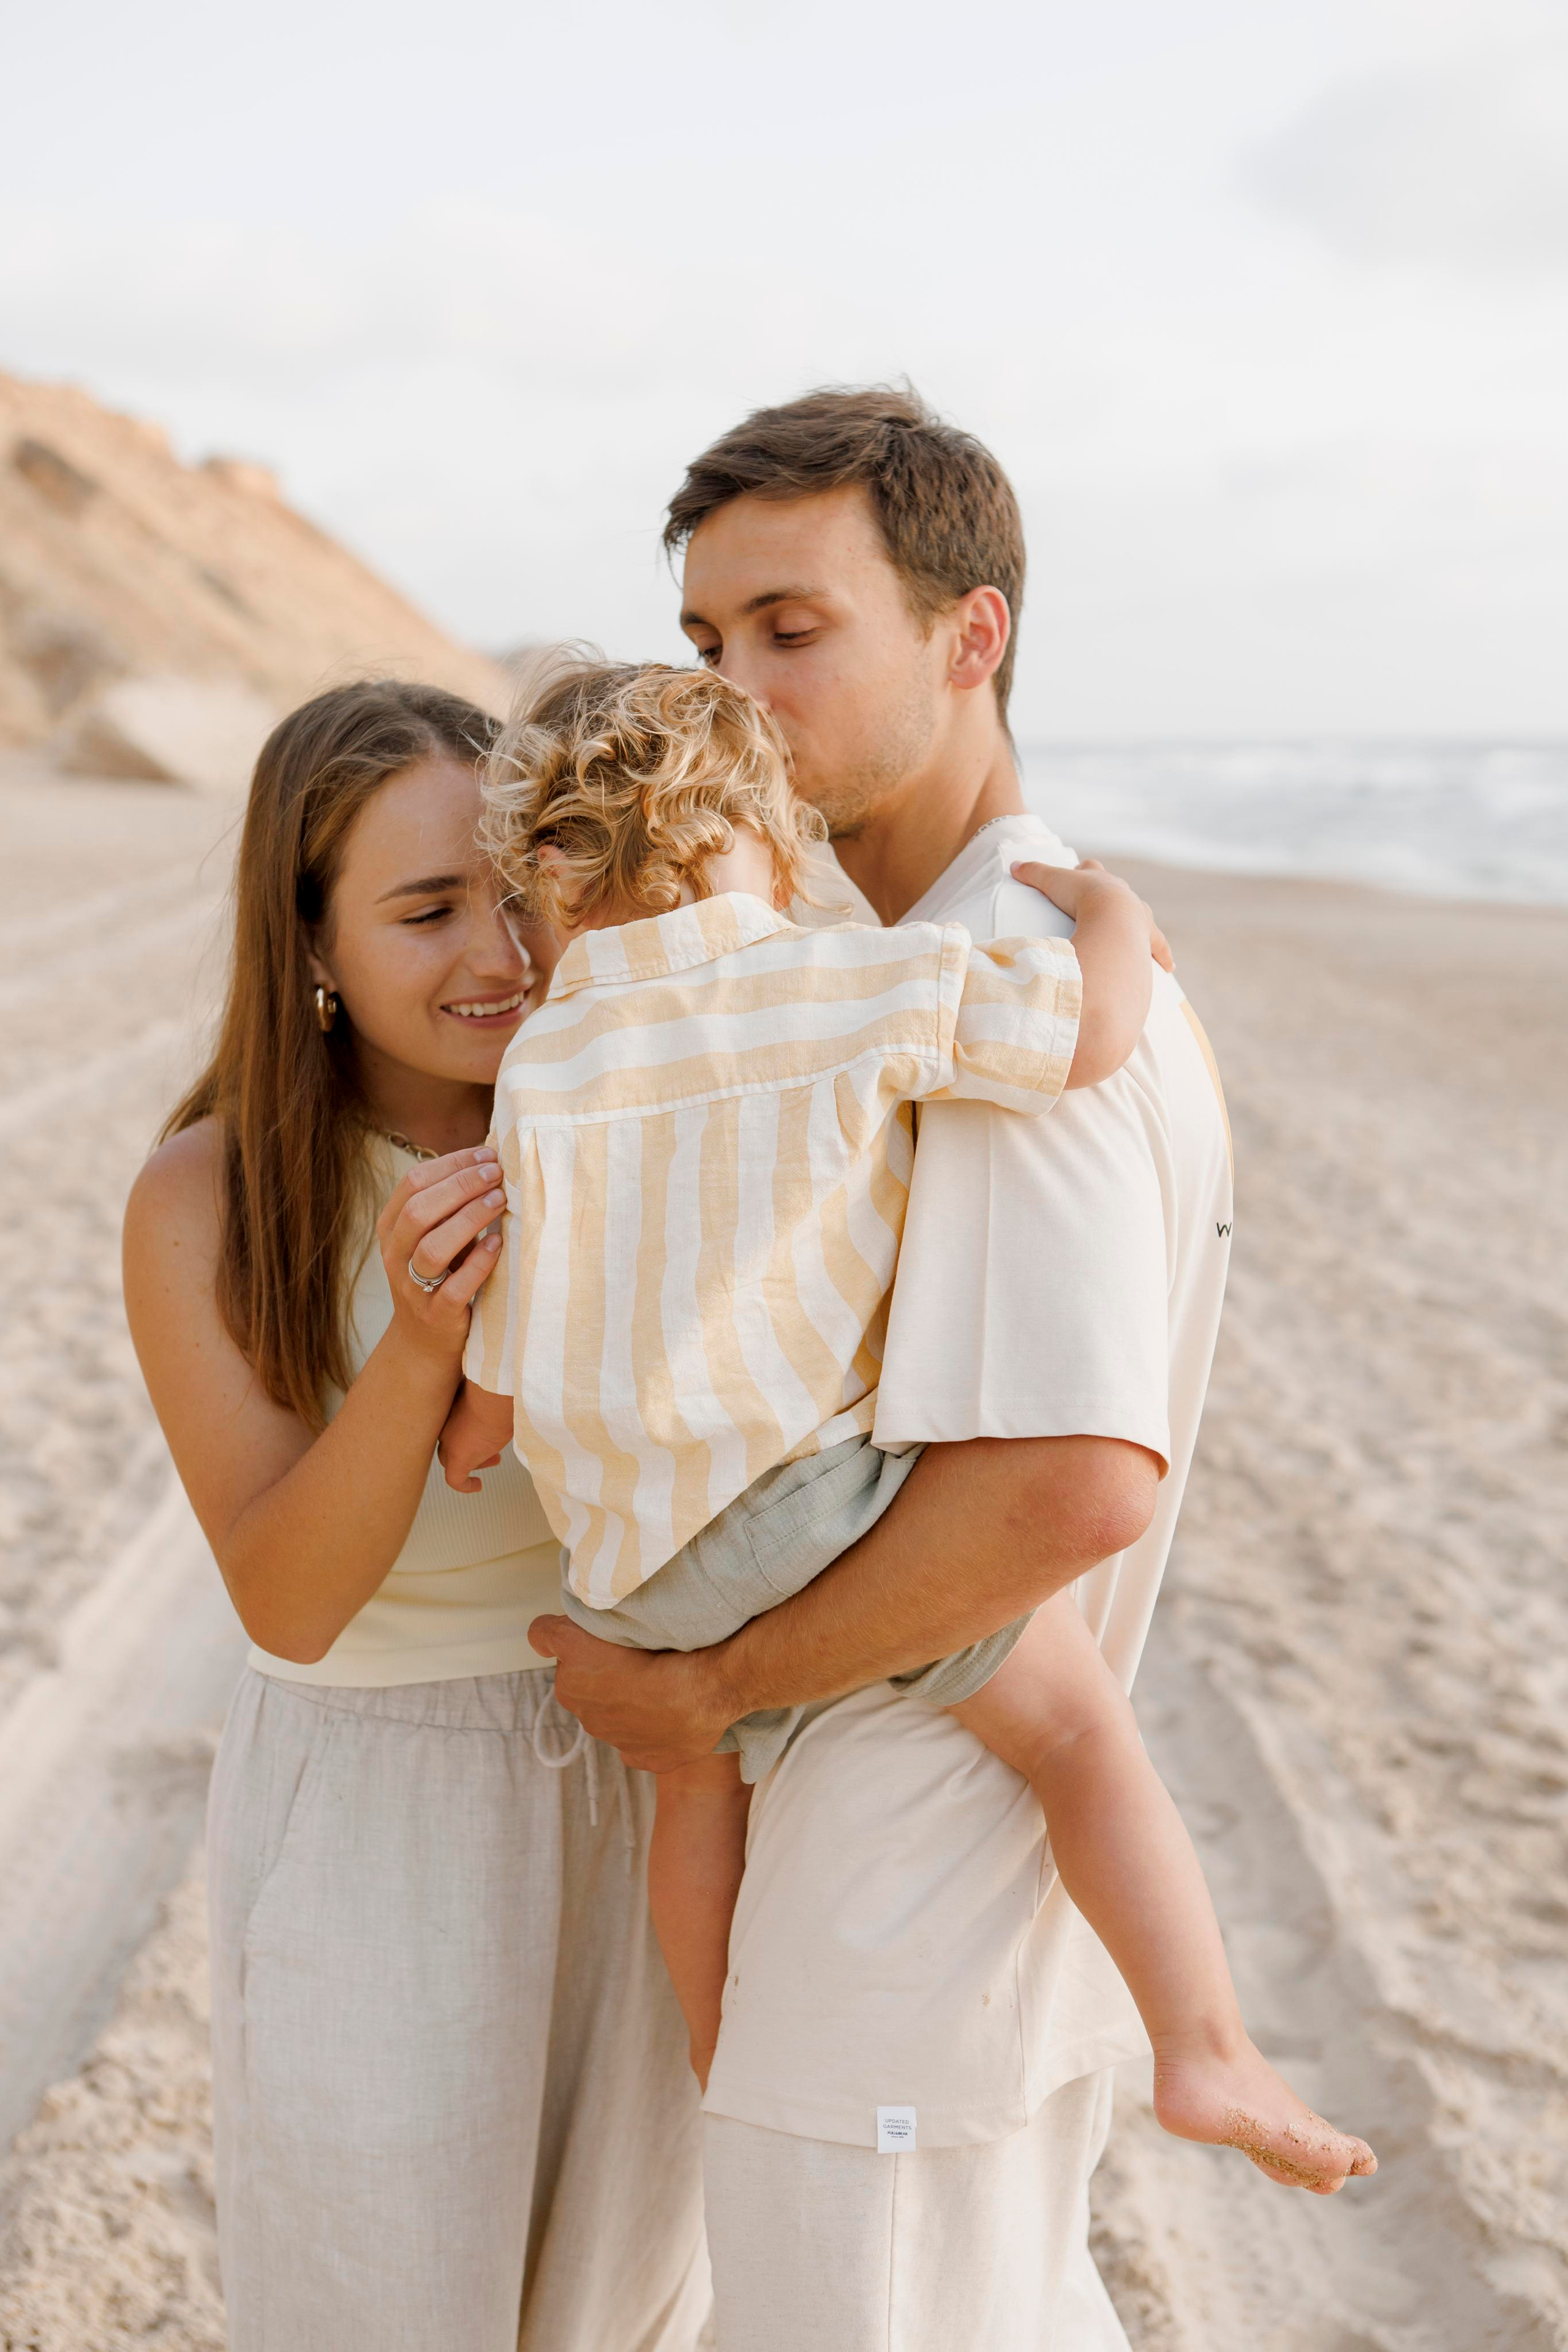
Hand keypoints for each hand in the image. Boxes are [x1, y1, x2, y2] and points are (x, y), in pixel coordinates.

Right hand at [376, 1147, 505, 1366]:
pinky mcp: (436, 1315)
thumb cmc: (440, 1276)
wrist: (424, 1342)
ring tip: (499, 1200)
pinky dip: (478, 1263)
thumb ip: (451, 1205)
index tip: (487, 1154)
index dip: (450, 1164)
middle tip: (497, 1173)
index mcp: (392, 1228)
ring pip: (432, 1247)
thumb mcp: (437, 1236)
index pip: (413, 1183)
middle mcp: (395, 1255)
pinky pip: (455, 1288)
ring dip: (469, 1218)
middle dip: (460, 1186)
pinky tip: (498, 1243)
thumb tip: (490, 1159)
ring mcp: (412, 1287)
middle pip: (419, 1210)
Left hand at [437, 1381, 510, 1494]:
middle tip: (491, 1447)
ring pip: (454, 1459)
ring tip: (496, 1459)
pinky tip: (477, 1485)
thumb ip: (488, 1394)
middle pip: (451, 1443)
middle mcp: (445, 1426)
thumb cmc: (496, 1388)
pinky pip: (455, 1480)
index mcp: (449, 1408)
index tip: (482, 1431)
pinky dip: (465, 1485)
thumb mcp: (489, 1390)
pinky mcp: (457, 1459)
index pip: (451, 1423)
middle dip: (471, 1446)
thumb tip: (504, 1389)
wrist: (494, 1396)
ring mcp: (449, 1443)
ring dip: (476, 1460)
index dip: (467, 1430)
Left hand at [528, 1615, 737, 1771]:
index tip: (596, 1631)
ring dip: (626, 1699)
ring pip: (610, 1711)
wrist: (705, 1690)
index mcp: (569, 1679)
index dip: (574, 1634)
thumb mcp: (603, 1619)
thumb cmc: (658, 1649)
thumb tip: (553, 1634)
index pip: (550, 1643)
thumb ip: (566, 1628)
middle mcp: (583, 1711)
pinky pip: (637, 1741)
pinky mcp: (642, 1757)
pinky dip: (647, 1729)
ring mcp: (613, 1739)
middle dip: (600, 1670)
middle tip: (633, 1655)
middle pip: (582, 1680)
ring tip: (657, 1682)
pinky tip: (667, 1714)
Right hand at [1011, 857, 1173, 973]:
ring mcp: (1139, 916)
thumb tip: (1014, 866)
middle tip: (1097, 902)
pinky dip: (1162, 954)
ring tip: (1130, 930)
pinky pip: (1158, 947)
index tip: (1078, 873)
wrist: (1113, 917)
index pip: (1091, 871)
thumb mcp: (1052, 883)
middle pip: (1117, 888)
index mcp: (1101, 883)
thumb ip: (1033, 874)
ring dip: (1135, 920)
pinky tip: (1169, 965)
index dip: (1082, 873)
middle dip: (1108, 893)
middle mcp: (1124, 895)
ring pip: (1140, 914)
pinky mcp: (1149, 938)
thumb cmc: (1081, 900)